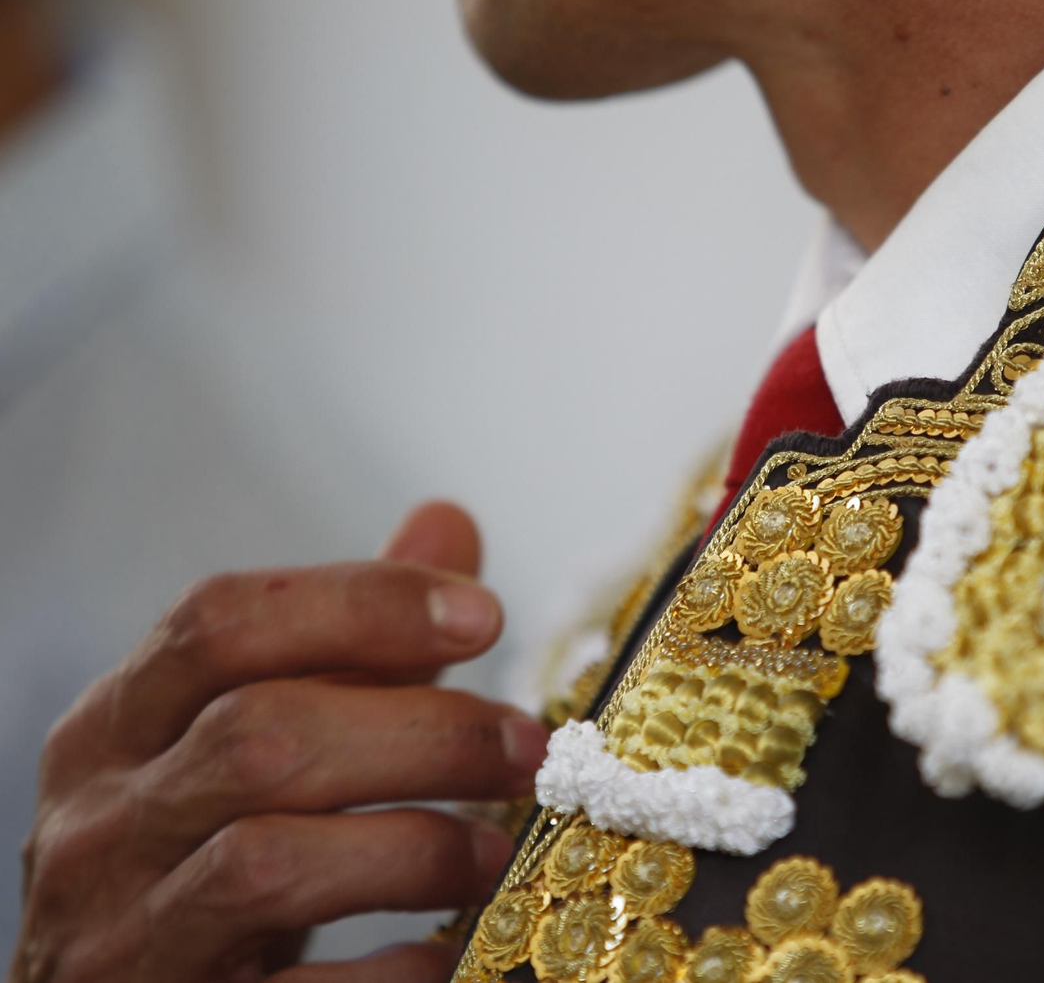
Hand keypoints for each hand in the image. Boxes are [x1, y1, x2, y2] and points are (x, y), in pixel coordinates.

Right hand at [9, 503, 548, 982]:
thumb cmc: (201, 857)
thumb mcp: (257, 735)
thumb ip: (350, 640)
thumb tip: (448, 522)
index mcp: (116, 726)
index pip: (219, 622)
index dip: (361, 605)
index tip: (484, 616)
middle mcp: (98, 822)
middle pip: (258, 736)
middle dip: (421, 733)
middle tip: (528, 748)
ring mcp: (119, 935)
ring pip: (265, 862)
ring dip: (412, 846)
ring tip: (495, 851)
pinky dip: (388, 973)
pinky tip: (451, 955)